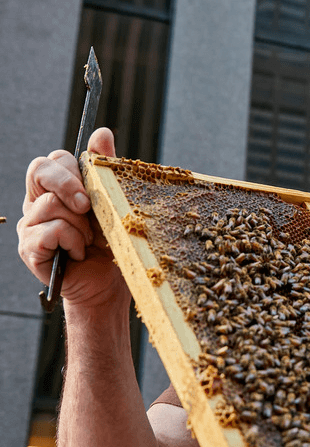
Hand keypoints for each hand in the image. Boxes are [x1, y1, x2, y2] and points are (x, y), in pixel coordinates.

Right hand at [17, 127, 129, 308]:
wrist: (109, 284)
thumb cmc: (111, 244)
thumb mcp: (114, 204)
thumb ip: (104, 170)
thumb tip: (102, 133)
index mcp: (56, 190)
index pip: (52, 160)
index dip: (72, 170)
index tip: (91, 191)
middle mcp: (37, 203)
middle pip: (39, 171)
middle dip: (69, 186)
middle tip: (87, 208)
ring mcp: (30, 226)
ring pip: (50, 205)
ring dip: (79, 225)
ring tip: (88, 242)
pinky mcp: (29, 248)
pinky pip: (49, 232)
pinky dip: (71, 242)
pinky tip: (78, 254)